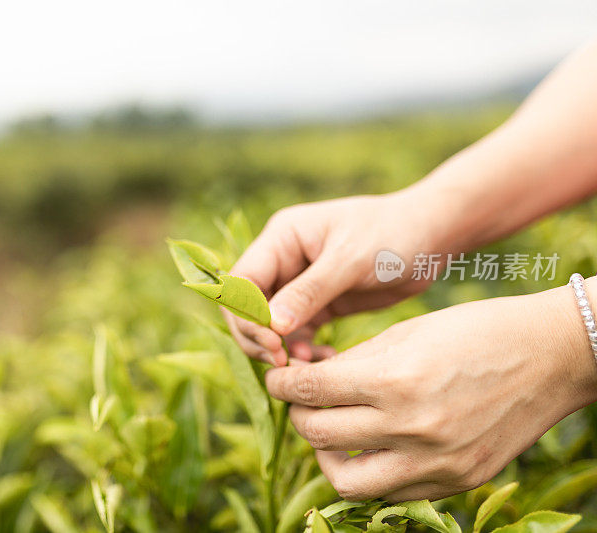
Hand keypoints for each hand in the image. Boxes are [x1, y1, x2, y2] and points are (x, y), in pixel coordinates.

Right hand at [226, 193, 440, 365]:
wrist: (433, 237)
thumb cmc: (393, 234)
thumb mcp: (350, 260)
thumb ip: (310, 291)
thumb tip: (272, 325)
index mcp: (281, 238)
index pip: (242, 281)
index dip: (246, 315)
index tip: (272, 343)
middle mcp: (282, 261)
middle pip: (248, 307)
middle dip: (259, 338)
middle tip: (284, 364)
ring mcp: (298, 285)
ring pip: (269, 326)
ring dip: (281, 349)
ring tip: (308, 366)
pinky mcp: (318, 306)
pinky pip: (296, 335)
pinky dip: (303, 352)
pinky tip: (324, 362)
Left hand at [264, 281, 596, 500]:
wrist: (549, 356)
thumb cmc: (474, 331)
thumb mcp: (405, 332)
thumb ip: (352, 362)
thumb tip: (308, 379)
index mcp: (396, 379)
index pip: (310, 391)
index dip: (281, 384)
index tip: (277, 378)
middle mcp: (412, 428)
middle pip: (318, 434)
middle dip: (297, 413)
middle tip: (299, 400)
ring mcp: (436, 462)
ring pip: (346, 482)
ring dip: (323, 455)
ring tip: (327, 431)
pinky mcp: (456, 481)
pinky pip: (391, 493)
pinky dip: (368, 472)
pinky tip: (369, 446)